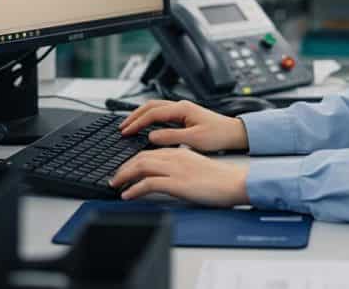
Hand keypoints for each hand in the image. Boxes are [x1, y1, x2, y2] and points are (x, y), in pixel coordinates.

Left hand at [109, 147, 249, 205]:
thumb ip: (180, 167)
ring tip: (115, 185)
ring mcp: (175, 169)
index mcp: (179, 152)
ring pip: (140, 166)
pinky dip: (134, 189)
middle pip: (140, 157)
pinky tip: (127, 195)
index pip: (149, 152)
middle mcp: (174, 157)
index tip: (124, 169)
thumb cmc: (219, 179)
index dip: (132, 161)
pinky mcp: (176, 183)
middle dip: (123, 168)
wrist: (233, 182)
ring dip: (124, 176)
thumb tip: (167, 176)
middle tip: (114, 177)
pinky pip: (148, 183)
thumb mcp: (196, 167)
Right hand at [118, 99, 248, 152]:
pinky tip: (145, 126)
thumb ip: (172, 137)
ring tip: (129, 126)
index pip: (152, 113)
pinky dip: (150, 118)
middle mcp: (181, 106)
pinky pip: (162, 113)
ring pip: (155, 108)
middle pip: (150, 106)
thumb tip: (152, 137)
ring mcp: (183, 110)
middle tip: (122, 127)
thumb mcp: (194, 139)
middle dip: (134, 116)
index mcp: (182, 109)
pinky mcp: (185, 115)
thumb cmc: (219, 135)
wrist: (234, 133)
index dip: (137, 123)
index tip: (126, 132)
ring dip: (141, 116)